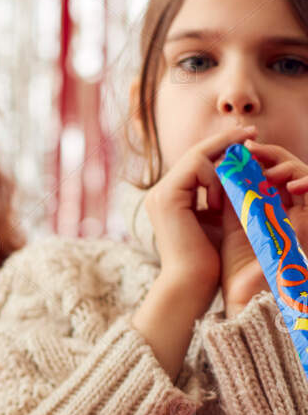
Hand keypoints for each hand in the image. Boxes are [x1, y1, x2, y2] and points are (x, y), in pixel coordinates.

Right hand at [143, 124, 254, 311]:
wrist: (193, 283)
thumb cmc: (209, 260)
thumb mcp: (221, 218)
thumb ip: (225, 195)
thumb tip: (242, 171)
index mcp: (172, 198)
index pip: (196, 161)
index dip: (222, 147)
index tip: (249, 139)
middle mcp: (161, 193)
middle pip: (195, 153)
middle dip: (226, 140)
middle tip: (252, 132)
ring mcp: (161, 194)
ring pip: (196, 156)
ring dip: (224, 165)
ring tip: (239, 182)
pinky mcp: (168, 197)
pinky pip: (196, 167)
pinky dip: (216, 177)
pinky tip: (222, 200)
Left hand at [223, 139, 307, 315]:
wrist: (243, 295)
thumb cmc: (233, 265)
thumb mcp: (229, 223)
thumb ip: (232, 196)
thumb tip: (220, 164)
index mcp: (270, 207)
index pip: (271, 172)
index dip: (258, 157)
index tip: (236, 149)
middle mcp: (289, 210)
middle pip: (290, 169)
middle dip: (271, 154)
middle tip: (248, 147)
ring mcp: (301, 217)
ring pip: (305, 176)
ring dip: (286, 165)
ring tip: (264, 166)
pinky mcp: (307, 225)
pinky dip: (306, 183)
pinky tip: (286, 184)